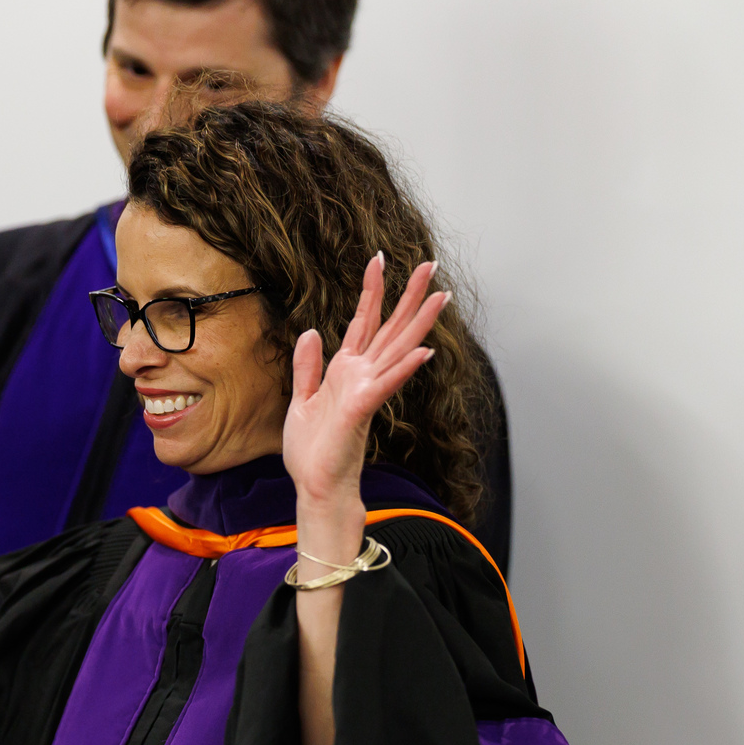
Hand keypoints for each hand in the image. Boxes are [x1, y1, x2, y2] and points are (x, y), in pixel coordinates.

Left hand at [282, 254, 450, 520]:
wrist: (315, 486)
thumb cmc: (312, 451)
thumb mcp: (302, 399)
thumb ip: (308, 366)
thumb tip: (312, 331)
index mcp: (348, 370)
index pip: (364, 321)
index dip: (372, 290)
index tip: (378, 258)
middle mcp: (363, 376)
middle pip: (392, 327)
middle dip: (411, 295)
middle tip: (431, 264)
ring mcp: (367, 391)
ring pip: (398, 349)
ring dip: (420, 323)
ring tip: (441, 296)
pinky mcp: (363, 410)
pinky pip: (386, 384)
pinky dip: (405, 368)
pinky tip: (423, 351)